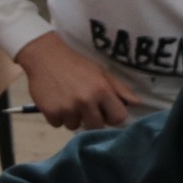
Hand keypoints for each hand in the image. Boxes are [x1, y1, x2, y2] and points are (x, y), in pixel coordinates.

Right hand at [16, 33, 138, 129]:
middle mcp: (86, 101)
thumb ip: (119, 89)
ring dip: (72, 118)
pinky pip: (58, 125)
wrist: (44, 56)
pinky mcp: (50, 113)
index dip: (112, 116)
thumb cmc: (76, 63)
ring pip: (75, 126)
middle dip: (91, 119)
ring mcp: (67, 108)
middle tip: (83, 106)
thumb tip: (137, 103)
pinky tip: (56, 102)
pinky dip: (57, 117)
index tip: (104, 110)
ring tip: (67, 102)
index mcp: (101, 90)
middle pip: (96, 126)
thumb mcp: (100, 72)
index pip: (118, 118)